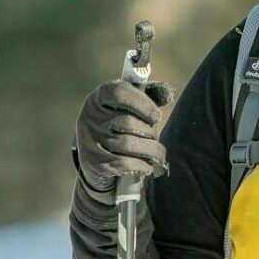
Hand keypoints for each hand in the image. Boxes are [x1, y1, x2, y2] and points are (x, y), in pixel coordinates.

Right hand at [72, 77, 176, 206]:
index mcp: (98, 98)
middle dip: (150, 131)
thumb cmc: (118, 127)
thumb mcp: (127, 108)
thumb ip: (148, 96)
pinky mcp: (95, 163)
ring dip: (151, 150)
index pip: (119, 92)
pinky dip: (142, 165)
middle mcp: (90, 117)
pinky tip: (148, 166)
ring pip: (129, 144)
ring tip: (157, 153)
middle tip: (155, 137)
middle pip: (128, 121)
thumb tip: (168, 92)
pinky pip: (125, 163)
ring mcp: (90, 141)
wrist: (94, 161)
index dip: (142, 103)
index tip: (156, 116)